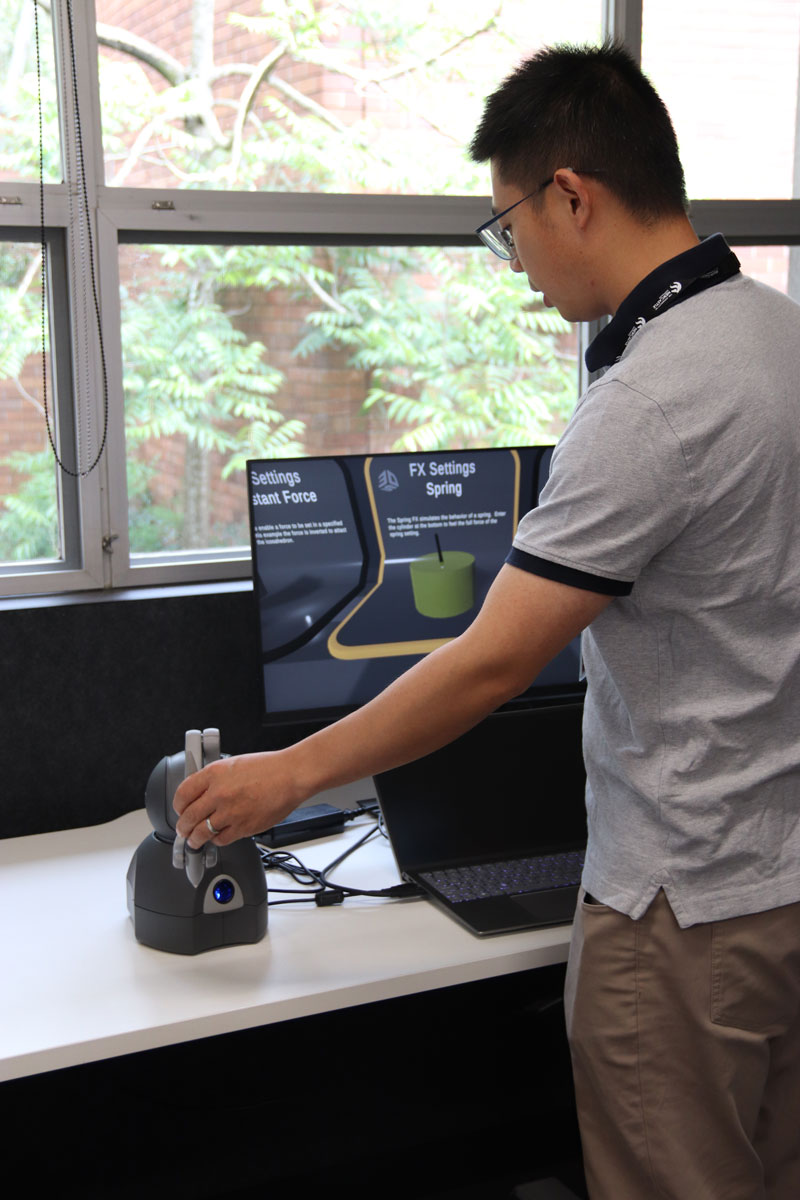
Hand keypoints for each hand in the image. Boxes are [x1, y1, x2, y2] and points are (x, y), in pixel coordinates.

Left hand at [173, 750, 300, 847]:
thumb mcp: (233, 764)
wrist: (291, 775)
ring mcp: (230, 812)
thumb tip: (200, 793)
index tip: (179, 810)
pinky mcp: (243, 827)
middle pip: (188, 816)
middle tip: (183, 830)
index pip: (182, 794)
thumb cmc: (268, 768)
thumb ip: (214, 778)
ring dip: (194, 839)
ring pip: (201, 832)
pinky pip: (221, 839)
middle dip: (182, 827)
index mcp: (214, 773)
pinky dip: (216, 840)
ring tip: (194, 841)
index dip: (177, 806)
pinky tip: (217, 838)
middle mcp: (219, 793)